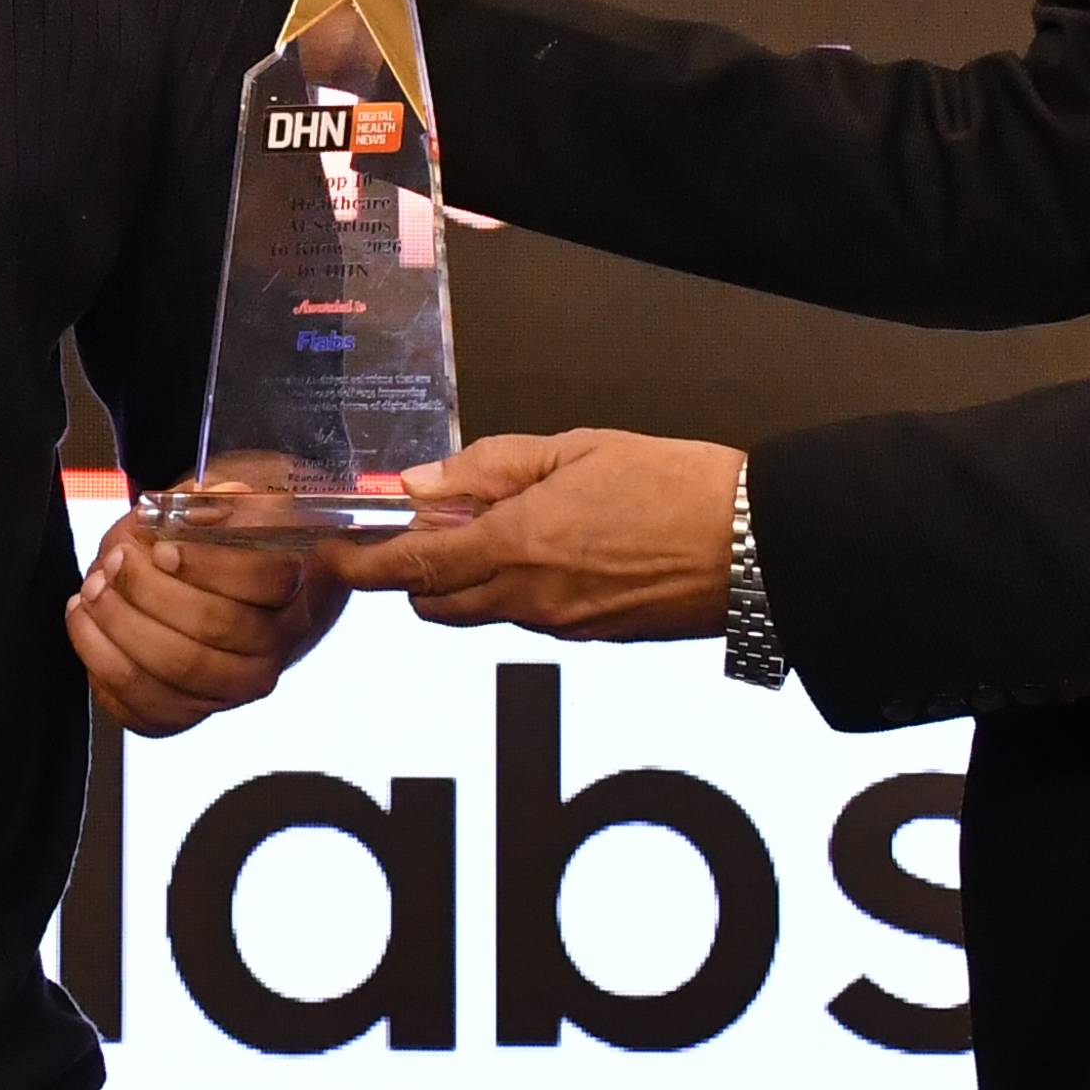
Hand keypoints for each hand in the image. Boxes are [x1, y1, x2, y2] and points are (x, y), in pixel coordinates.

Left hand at [68, 513, 339, 735]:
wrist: (210, 603)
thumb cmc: (207, 553)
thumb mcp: (213, 514)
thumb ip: (213, 503)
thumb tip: (219, 495)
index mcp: (291, 594)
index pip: (264, 581)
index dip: (207, 563)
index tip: (162, 546)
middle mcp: (270, 651)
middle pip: (213, 627)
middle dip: (149, 591)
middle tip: (113, 561)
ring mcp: (229, 693)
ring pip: (175, 670)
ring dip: (120, 625)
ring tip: (93, 589)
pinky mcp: (185, 717)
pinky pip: (142, 706)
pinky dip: (101, 661)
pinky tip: (86, 621)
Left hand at [326, 430, 744, 640]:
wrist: (757, 547)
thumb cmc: (675, 486)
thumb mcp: (577, 449)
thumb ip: (491, 468)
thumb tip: (423, 486)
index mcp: (517, 545)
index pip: (410, 570)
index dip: (361, 567)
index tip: (332, 555)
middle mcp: (529, 599)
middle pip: (435, 605)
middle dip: (415, 574)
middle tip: (434, 526)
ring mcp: (561, 626)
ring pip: (482, 613)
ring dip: (471, 581)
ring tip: (509, 526)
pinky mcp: (593, 639)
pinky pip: (531, 618)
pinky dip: (520, 590)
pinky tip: (558, 548)